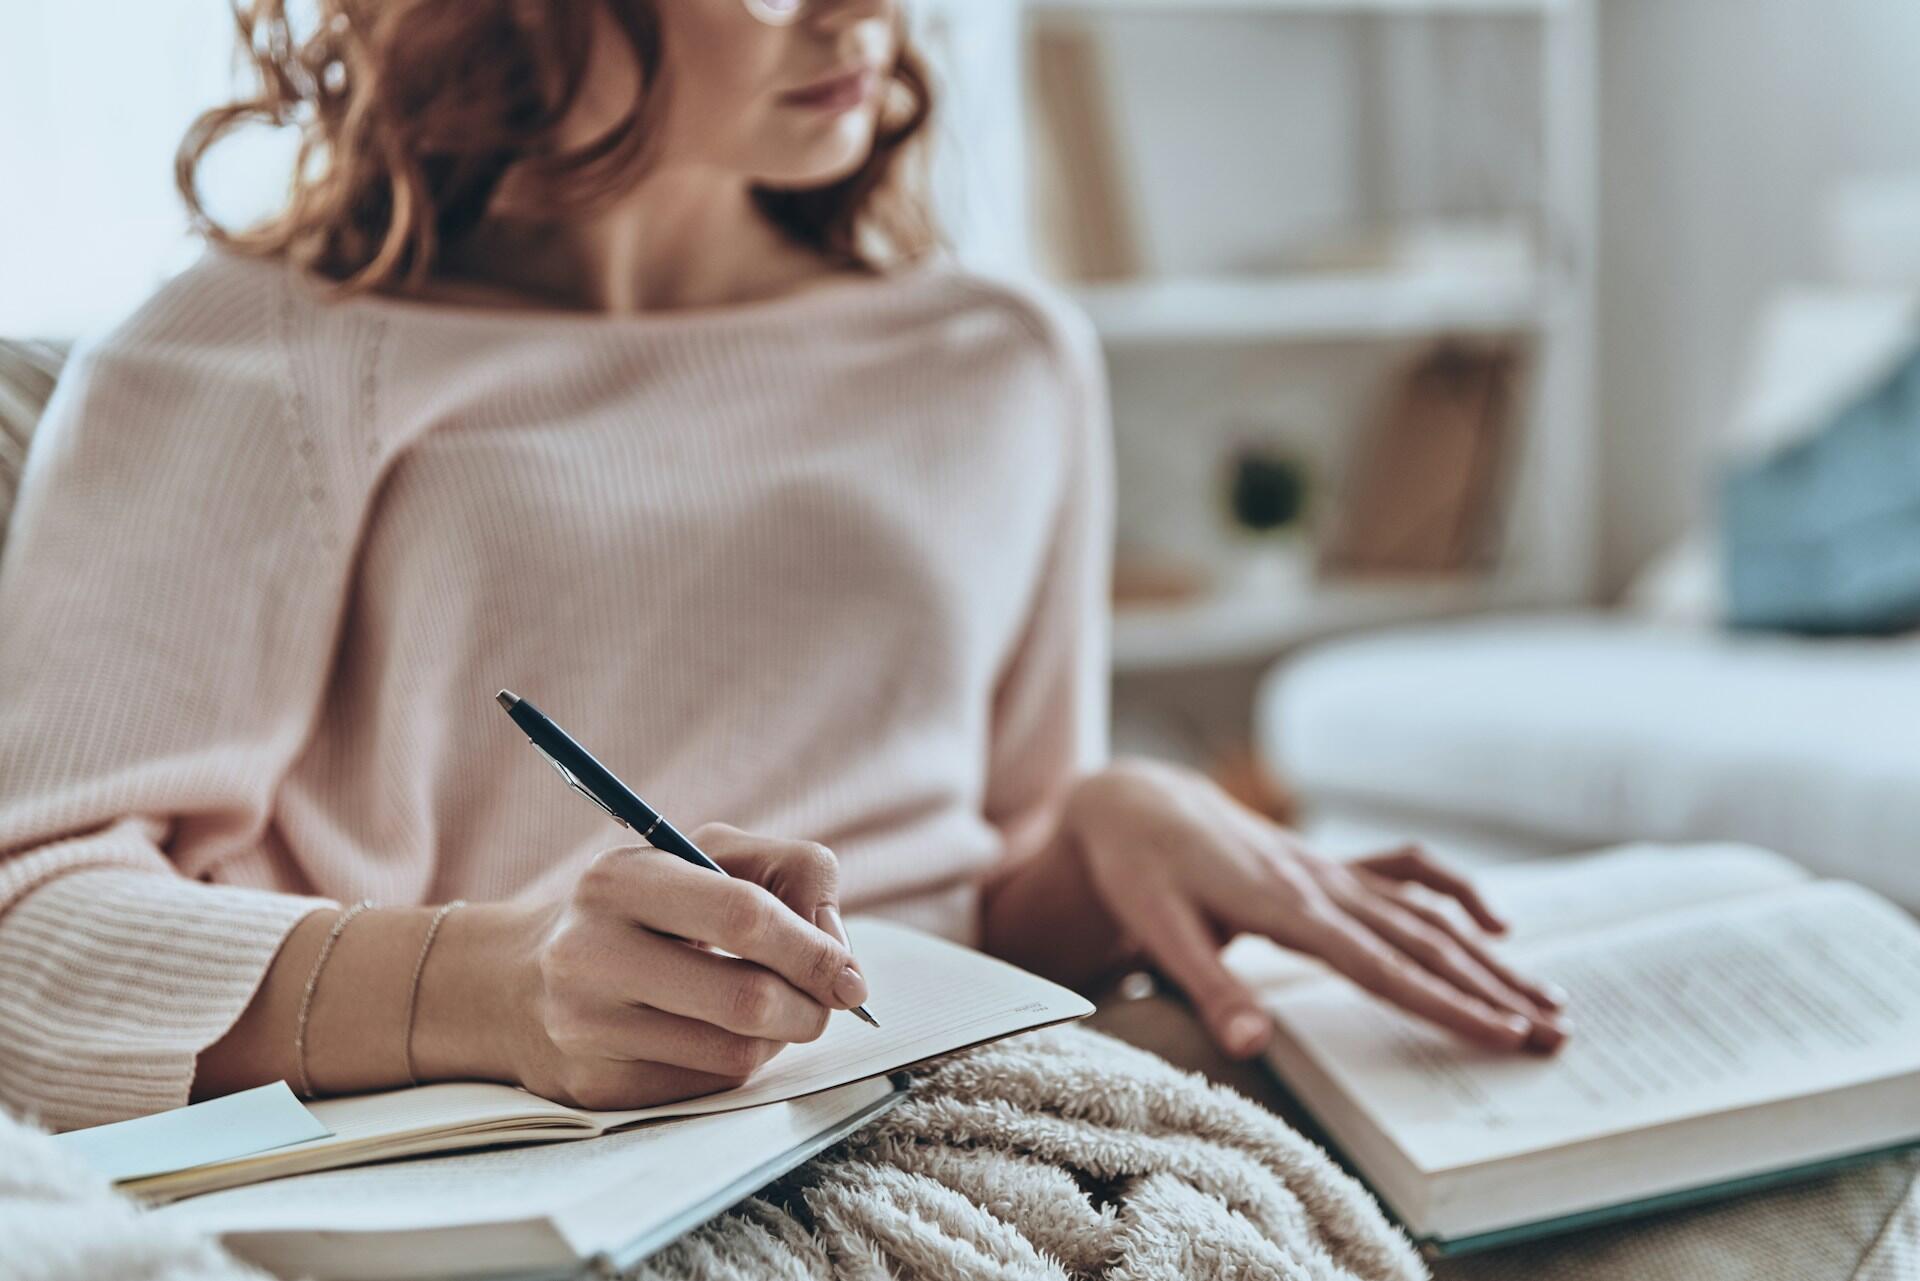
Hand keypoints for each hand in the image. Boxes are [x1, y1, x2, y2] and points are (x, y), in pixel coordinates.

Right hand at [490, 823, 869, 1109]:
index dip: (814, 950)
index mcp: (621, 879)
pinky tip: (719, 1038)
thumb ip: (789, 872)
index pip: (744, 915)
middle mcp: (590, 952)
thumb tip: (838, 952)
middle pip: (746, 998)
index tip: (850, 975)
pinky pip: (705, 1088)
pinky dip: (735, 1065)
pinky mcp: (592, 1086)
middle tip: (826, 1004)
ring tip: (772, 1015)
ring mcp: (584, 1026)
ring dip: (778, 1040)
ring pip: (733, 1054)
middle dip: (809, 1007)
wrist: (518, 980)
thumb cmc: (639, 909)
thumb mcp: (700, 856)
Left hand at [1064, 758, 1566, 1058]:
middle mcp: (1324, 887)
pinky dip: (1454, 891)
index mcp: (1288, 909)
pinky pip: (1406, 874)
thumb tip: (1252, 1048)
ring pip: (1428, 916)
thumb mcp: (1157, 931)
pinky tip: (1495, 920)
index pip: (1384, 969)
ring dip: (1490, 958)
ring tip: (1552, 999)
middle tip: (1557, 1034)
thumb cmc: (1142, 871)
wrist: (1137, 803)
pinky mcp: (1328, 867)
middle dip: (1493, 991)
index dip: (1447, 1004)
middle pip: (1425, 944)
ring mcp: (1332, 873)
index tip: (1505, 1035)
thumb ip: (1209, 989)